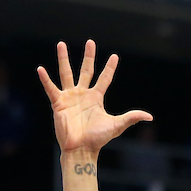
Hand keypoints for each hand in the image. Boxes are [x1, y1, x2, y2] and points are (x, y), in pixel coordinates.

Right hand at [37, 40, 152, 154]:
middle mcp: (83, 94)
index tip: (115, 56)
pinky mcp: (58, 103)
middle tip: (91, 42)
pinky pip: (51, 88)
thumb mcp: (116, 125)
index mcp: (96, 98)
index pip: (105, 78)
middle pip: (86, 70)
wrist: (81, 148)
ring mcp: (70, 97)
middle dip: (89, 56)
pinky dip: (45, 79)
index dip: (110, 68)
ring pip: (66, 73)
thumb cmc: (98, 138)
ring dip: (63, 59)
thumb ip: (131, 117)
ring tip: (61, 44)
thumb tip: (149, 117)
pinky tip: (40, 69)